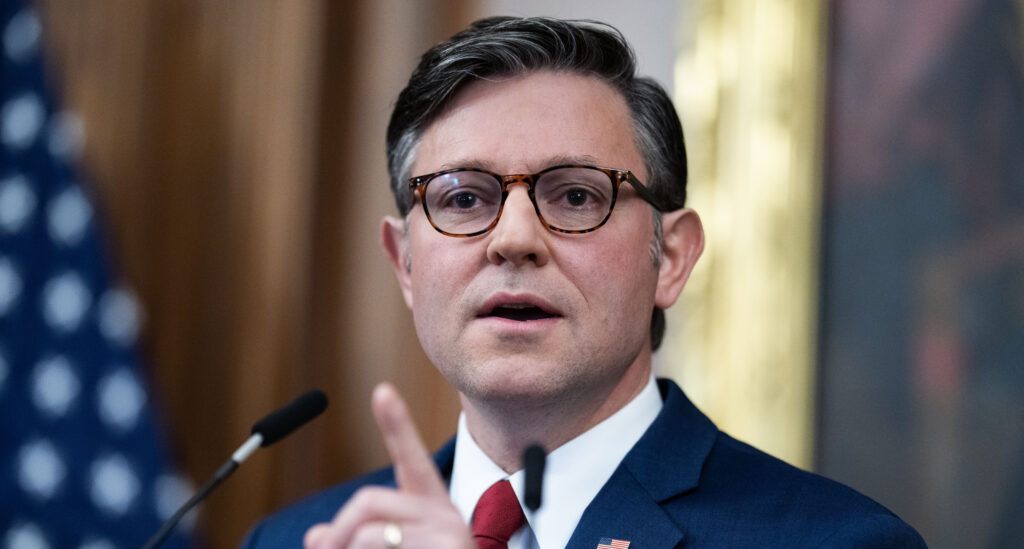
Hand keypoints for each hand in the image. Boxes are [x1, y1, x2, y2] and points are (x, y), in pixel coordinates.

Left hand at [303, 383, 474, 547]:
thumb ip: (355, 538)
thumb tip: (316, 535)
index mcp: (431, 510)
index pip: (412, 459)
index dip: (397, 425)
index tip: (382, 391)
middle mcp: (446, 515)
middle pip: (368, 500)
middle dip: (337, 533)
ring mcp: (451, 533)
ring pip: (366, 534)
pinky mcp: (449, 548)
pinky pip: (374, 544)